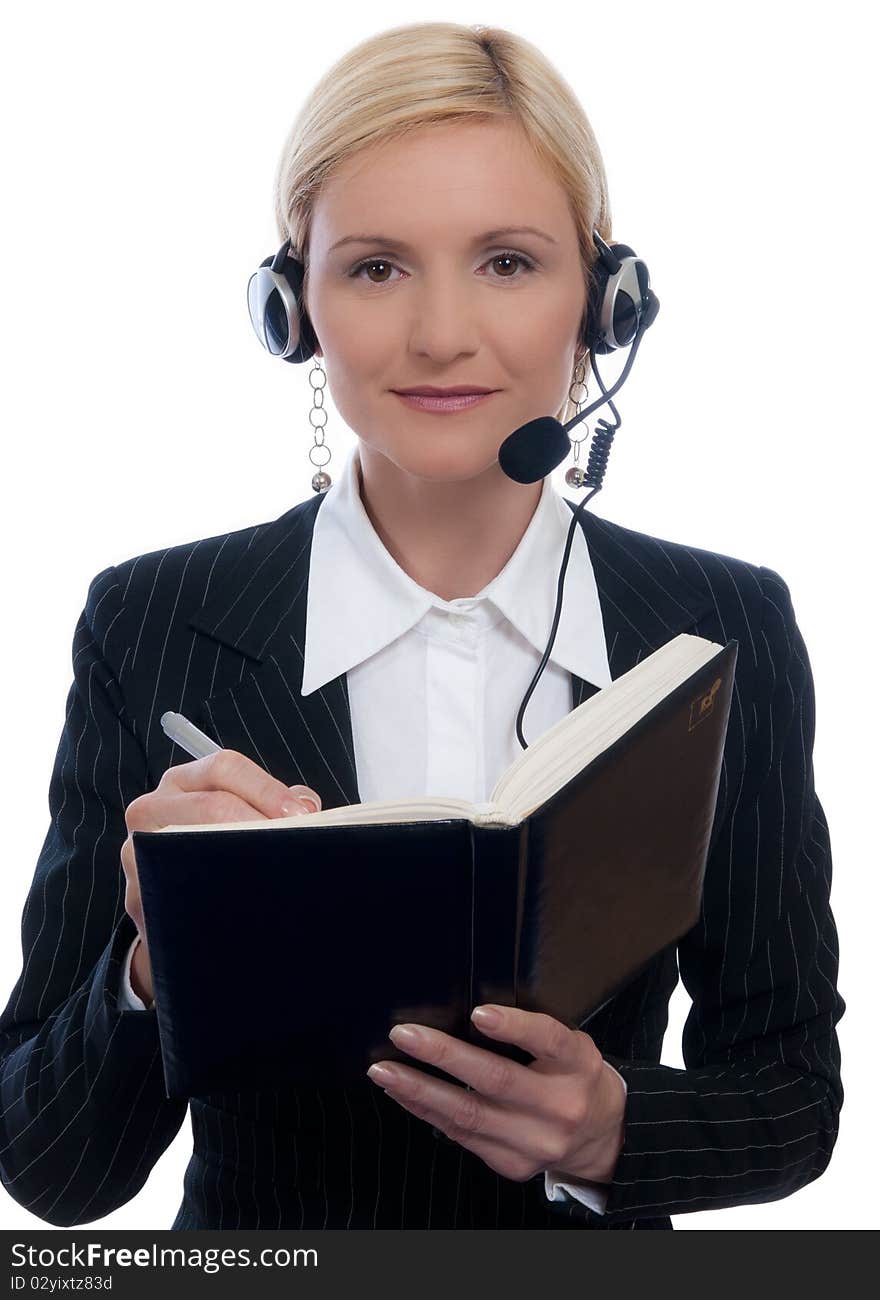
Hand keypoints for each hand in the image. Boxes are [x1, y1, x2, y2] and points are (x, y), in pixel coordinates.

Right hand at [120, 748, 320, 1003]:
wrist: (173, 903)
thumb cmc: (212, 849)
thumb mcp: (237, 815)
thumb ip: (273, 804)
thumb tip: (307, 806)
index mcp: (183, 782)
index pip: (224, 767)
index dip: (266, 788)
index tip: (302, 813)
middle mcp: (153, 807)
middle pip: (210, 804)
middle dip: (258, 822)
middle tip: (295, 843)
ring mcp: (139, 850)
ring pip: (193, 848)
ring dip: (240, 860)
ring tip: (276, 871)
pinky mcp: (137, 894)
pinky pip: (177, 891)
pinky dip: (216, 895)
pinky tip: (245, 903)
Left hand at [367, 1005, 625, 1185]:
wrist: (602, 1135)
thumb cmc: (573, 1075)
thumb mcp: (570, 1045)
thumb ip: (533, 1032)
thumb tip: (466, 1013)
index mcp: (578, 1065)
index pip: (549, 1041)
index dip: (515, 1027)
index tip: (479, 1013)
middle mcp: (560, 1105)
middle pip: (497, 1080)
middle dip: (443, 1055)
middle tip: (403, 1034)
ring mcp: (536, 1141)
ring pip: (469, 1115)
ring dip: (420, 1090)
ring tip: (385, 1071)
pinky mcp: (514, 1165)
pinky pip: (462, 1137)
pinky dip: (428, 1112)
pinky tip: (404, 1094)